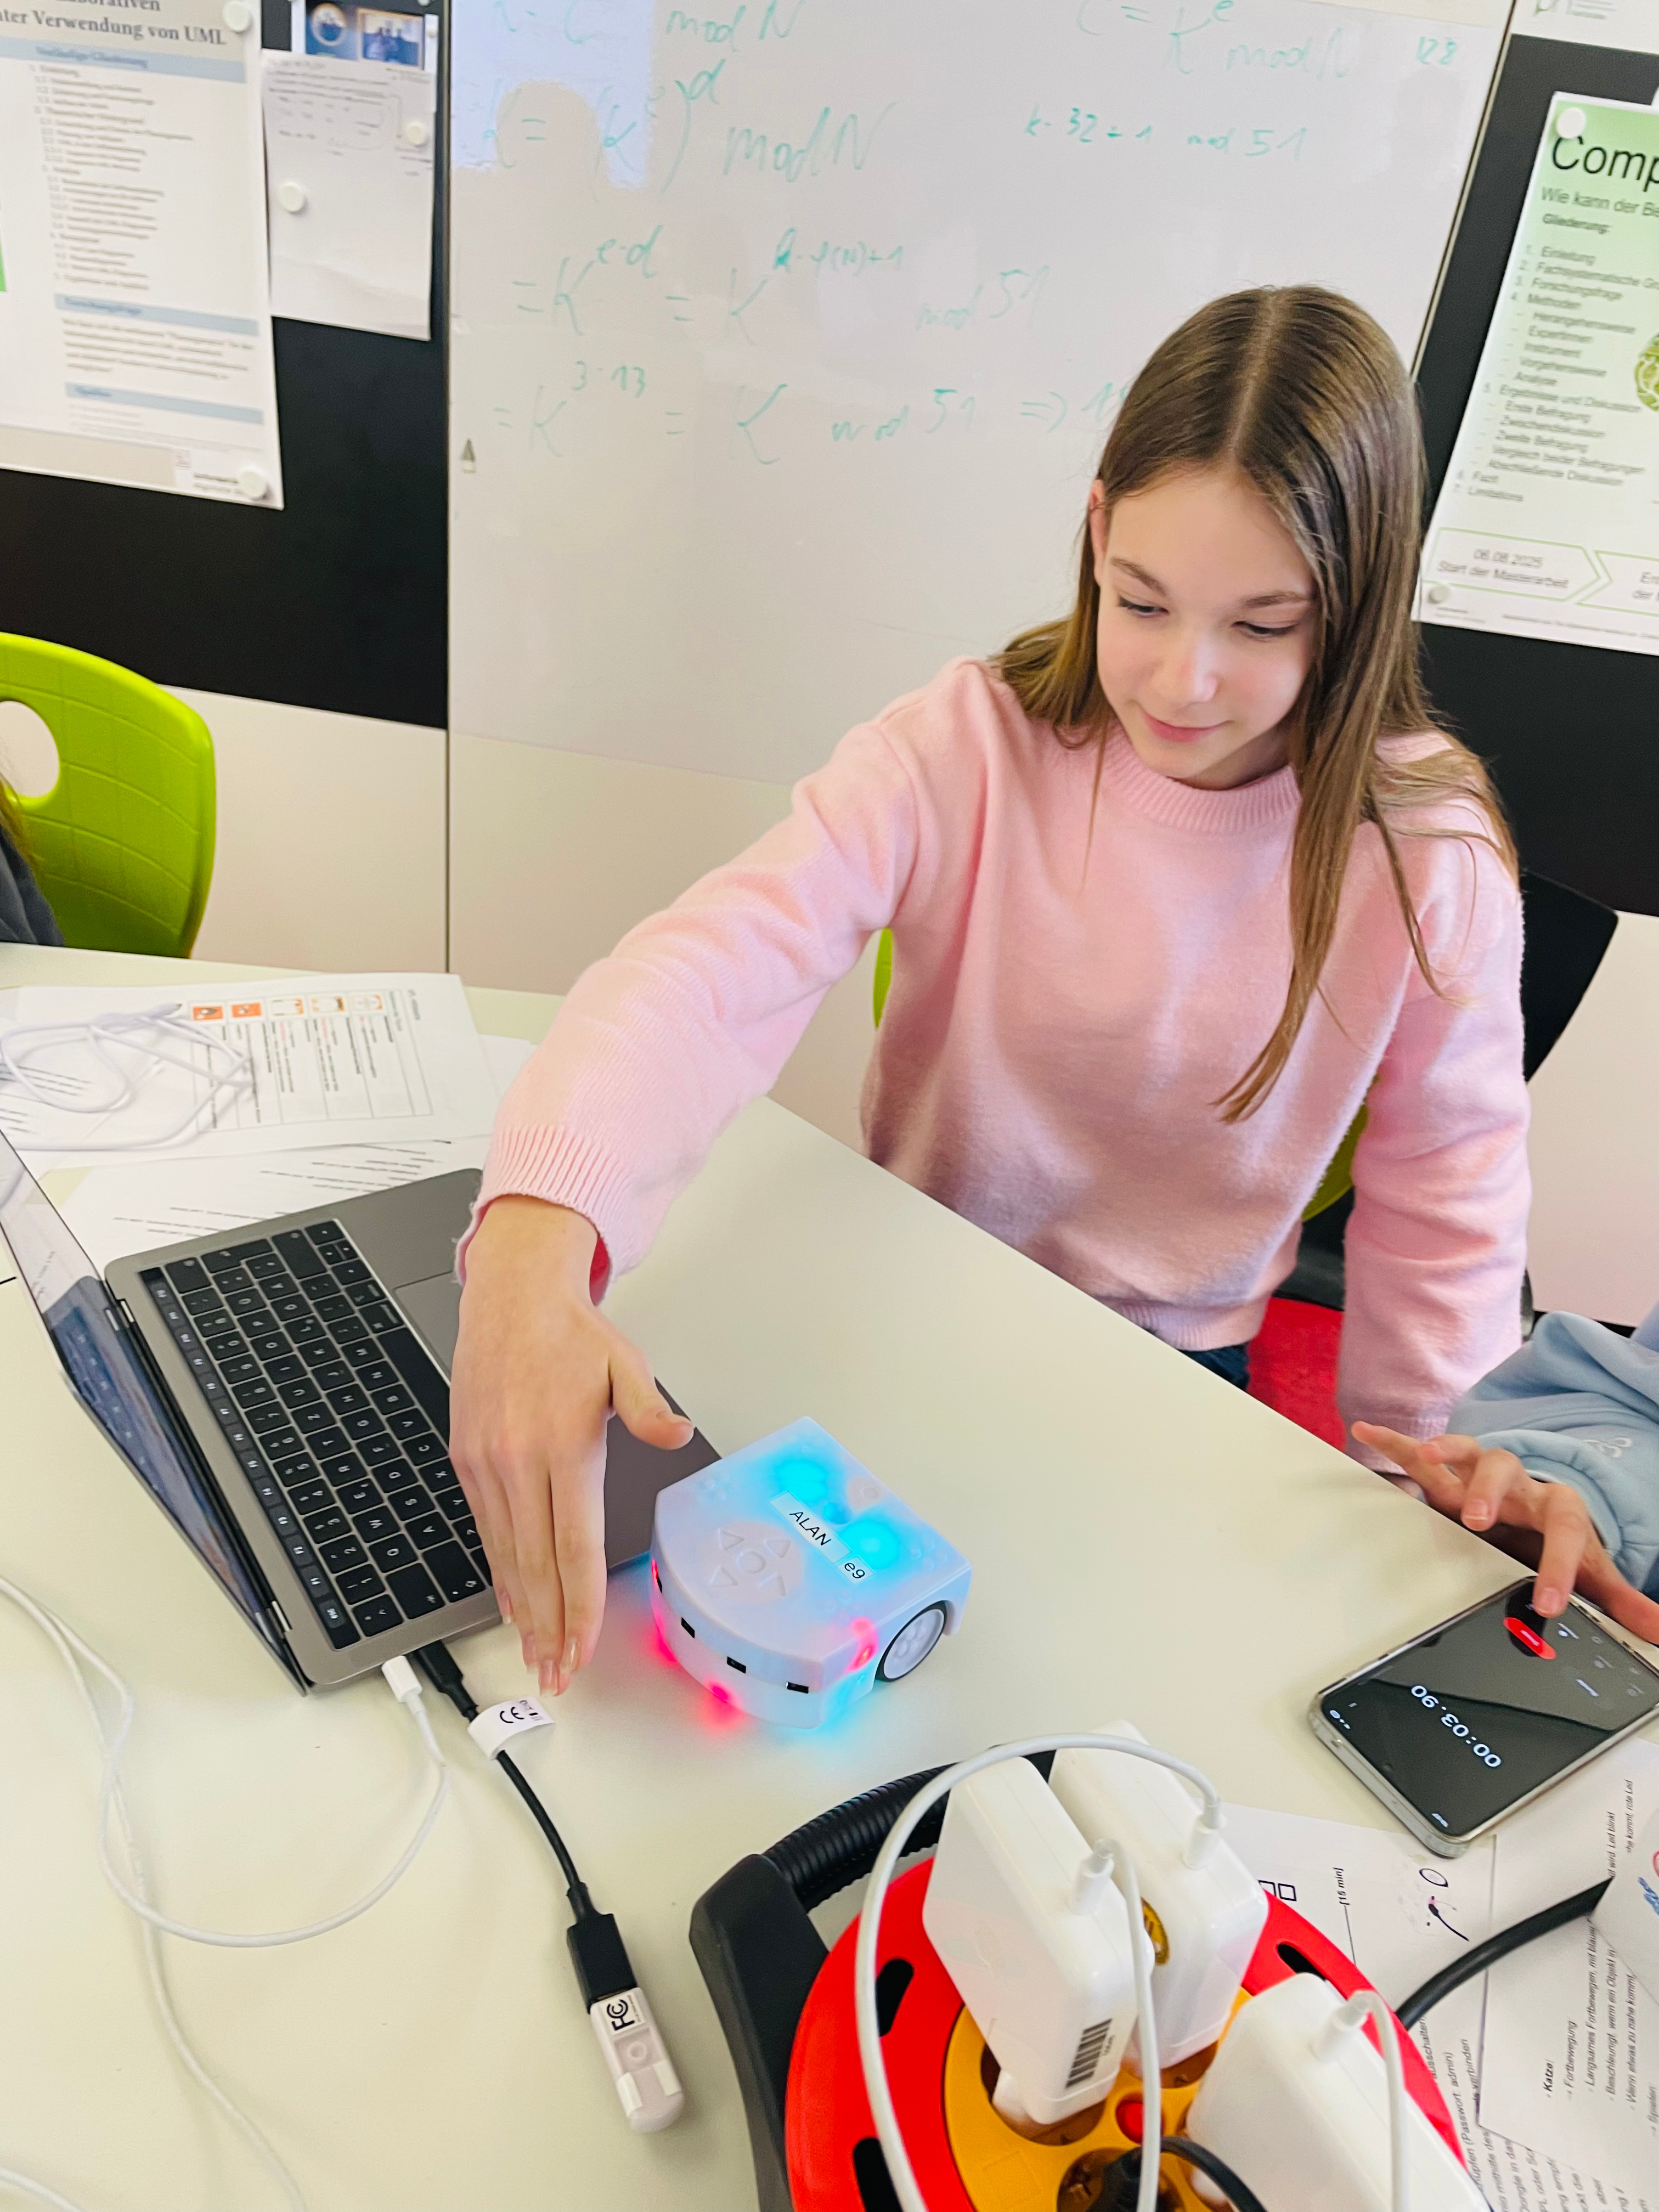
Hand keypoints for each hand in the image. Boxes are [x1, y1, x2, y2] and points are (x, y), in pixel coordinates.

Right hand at [449, 1196, 692, 1693]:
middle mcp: (519, 1461)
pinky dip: (500, 1571)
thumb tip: (677, 1435)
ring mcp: (487, 1463)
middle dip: (550, 1628)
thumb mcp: (625, 1363)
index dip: (579, 1604)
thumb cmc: (571, 1335)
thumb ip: (649, 1409)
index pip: (574, 1545)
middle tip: (557, 1676)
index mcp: (563, 1445)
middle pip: (537, 1565)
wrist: (510, 1298)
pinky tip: (511, 1601)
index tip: (583, 1648)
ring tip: (535, 1655)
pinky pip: (486, 1529)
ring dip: (522, 1611)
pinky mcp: (466, 1459)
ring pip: (506, 1554)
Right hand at [1353, 1423, 1658, 1644]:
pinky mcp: (1451, 1478)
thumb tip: (1657, 1631)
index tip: (1548, 1601)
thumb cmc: (1561, 1541)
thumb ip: (1622, 1601)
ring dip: (1446, 1451)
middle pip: (1507, 1470)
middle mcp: (1519, 1485)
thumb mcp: (1593, 1572)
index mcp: (1557, 1508)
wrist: (1542, 1513)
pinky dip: (1396, 1443)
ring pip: (1467, 1452)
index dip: (1558, 1564)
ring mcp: (1481, 1477)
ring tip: (1427, 1458)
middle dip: (1490, 1491)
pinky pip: (1420, 1455)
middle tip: (1477, 1518)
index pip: (1565, 1529)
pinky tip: (1368, 1434)